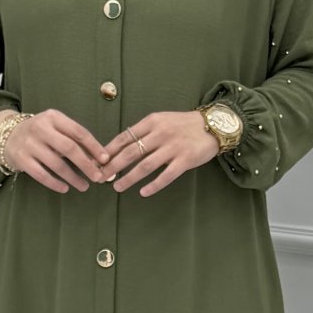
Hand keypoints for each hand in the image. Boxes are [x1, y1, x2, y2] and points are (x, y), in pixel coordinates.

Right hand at [0, 108, 109, 192]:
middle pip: (69, 148)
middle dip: (86, 164)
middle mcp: (40, 128)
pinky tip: (65, 188)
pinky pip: (41, 174)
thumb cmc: (40, 133)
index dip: (94, 146)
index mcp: (53, 117)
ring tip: (84, 186)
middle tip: (98, 177)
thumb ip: (72, 138)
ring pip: (56, 164)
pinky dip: (54, 183)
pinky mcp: (21, 159)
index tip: (105, 160)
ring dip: (73, 177)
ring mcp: (29, 144)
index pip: (78, 132)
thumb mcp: (54, 126)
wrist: (7, 135)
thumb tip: (97, 159)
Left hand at [100, 110, 218, 196]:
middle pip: (131, 152)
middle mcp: (160, 134)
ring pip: (145, 165)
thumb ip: (144, 131)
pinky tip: (143, 192)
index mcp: (152, 122)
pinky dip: (153, 185)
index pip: (125, 137)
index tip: (98, 162)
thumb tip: (121, 147)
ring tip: (117, 187)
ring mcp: (173, 147)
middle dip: (113, 166)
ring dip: (129, 178)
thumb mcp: (162, 120)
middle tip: (101, 177)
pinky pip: (166, 176)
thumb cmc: (183, 124)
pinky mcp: (185, 160)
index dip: (110, 150)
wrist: (213, 126)